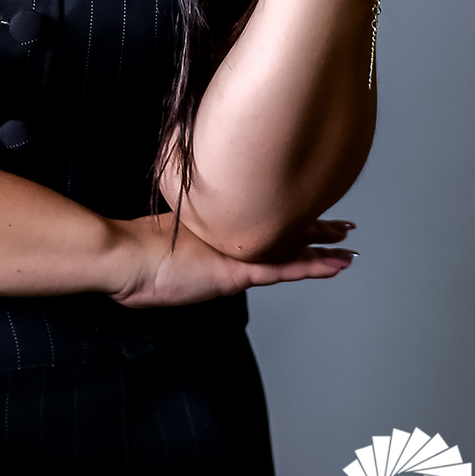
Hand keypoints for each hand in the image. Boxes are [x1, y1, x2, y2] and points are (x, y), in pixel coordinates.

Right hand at [108, 214, 356, 308]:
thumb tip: (180, 234)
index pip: (261, 218)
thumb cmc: (136, 254)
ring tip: (348, 240)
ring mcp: (235, 252)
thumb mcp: (164, 241)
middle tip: (342, 222)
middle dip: (313, 226)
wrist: (126, 258)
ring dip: (322, 243)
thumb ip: (181, 234)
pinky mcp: (237, 272)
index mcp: (216, 227)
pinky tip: (336, 265)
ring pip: (289, 245)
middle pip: (280, 227)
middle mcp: (231, 234)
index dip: (286, 213)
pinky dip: (313, 267)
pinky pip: (285, 270)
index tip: (306, 203)